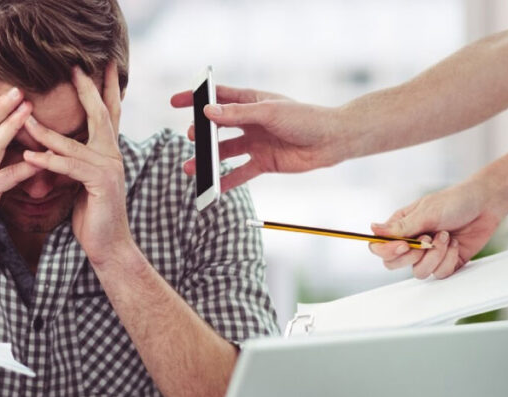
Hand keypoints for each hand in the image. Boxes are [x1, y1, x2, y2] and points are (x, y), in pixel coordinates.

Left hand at [22, 64, 131, 265]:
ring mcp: (109, 168)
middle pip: (100, 115)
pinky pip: (69, 167)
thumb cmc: (92, 215)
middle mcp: (113, 155)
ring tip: (24, 117)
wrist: (108, 246)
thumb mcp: (81, 182)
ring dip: (45, 131)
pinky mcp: (100, 184)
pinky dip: (48, 161)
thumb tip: (54, 146)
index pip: (107, 113)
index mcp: (108, 152)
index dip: (103, 89)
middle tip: (75, 67)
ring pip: (73, 143)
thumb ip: (73, 161)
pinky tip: (29, 156)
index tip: (98, 66)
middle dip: (87, 90)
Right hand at [170, 85, 348, 191]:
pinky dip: (226, 181)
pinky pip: (240, 173)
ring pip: (225, 152)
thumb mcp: (269, 112)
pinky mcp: (263, 162)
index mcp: (252, 101)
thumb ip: (237, 114)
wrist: (331, 141)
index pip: (218, 97)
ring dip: (208, 160)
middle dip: (201, 133)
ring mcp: (256, 143)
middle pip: (218, 127)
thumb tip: (208, 112)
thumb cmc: (305, 118)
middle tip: (192, 137)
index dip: (196, 98)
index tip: (175, 102)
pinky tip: (212, 187)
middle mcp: (251, 122)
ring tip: (191, 167)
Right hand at [368, 180, 502, 278]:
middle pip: (393, 264)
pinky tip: (454, 243)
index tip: (405, 245)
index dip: (388, 251)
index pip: (379, 247)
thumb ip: (400, 226)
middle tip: (427, 240)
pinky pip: (439, 273)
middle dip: (413, 256)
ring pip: (418, 272)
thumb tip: (372, 229)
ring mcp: (427, 255)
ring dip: (435, 255)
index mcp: (400, 228)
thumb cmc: (455, 201)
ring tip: (446, 237)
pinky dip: (449, 259)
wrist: (486, 205)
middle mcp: (411, 243)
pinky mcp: (445, 262)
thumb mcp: (426, 212)